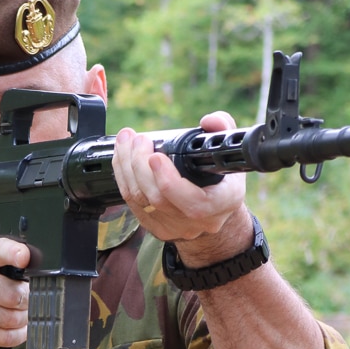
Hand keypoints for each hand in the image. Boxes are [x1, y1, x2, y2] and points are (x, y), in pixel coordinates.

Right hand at [0, 232, 30, 348]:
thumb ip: (6, 257)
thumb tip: (37, 271)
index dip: (14, 254)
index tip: (24, 258)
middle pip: (12, 294)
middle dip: (29, 302)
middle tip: (30, 302)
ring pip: (8, 318)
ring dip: (23, 321)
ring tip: (23, 316)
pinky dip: (14, 336)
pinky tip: (17, 330)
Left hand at [112, 112, 253, 263]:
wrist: (213, 211)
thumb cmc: (222, 178)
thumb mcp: (228, 152)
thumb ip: (223, 129)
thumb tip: (208, 121)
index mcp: (221, 203)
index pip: (194, 202)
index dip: (170, 182)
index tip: (155, 156)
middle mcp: (197, 221)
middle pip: (159, 198)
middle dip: (140, 165)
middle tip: (138, 139)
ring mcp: (174, 227)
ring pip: (140, 200)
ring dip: (127, 167)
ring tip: (125, 141)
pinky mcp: (155, 227)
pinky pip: (132, 204)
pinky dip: (123, 178)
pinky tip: (122, 158)